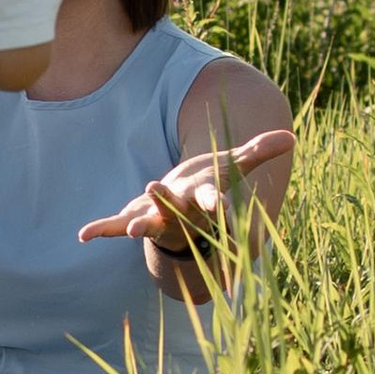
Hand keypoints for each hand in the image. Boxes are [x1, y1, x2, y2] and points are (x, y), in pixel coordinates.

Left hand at [77, 125, 294, 258]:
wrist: (185, 217)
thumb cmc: (208, 187)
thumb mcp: (231, 167)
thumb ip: (257, 153)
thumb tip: (291, 138)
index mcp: (204, 200)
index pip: (214, 201)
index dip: (215, 202)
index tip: (219, 205)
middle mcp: (181, 214)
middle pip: (176, 209)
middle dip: (168, 203)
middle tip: (156, 189)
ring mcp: (157, 220)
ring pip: (150, 223)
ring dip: (141, 224)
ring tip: (132, 230)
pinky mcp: (135, 219)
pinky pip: (117, 227)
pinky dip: (102, 230)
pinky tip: (84, 235)